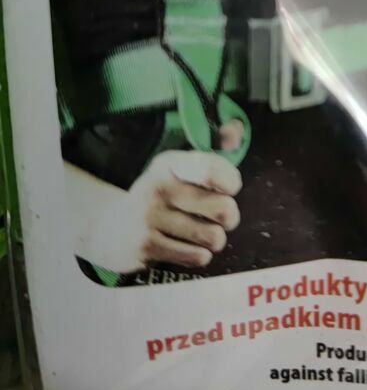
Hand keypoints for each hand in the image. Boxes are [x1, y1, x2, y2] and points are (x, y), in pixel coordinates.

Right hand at [85, 148, 241, 273]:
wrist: (108, 228)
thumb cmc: (159, 198)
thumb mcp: (175, 171)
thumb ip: (209, 159)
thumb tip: (234, 133)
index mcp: (170, 164)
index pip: (211, 170)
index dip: (230, 183)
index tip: (227, 189)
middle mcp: (159, 187)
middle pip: (223, 208)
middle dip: (230, 218)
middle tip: (222, 219)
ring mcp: (150, 217)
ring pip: (213, 237)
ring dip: (216, 240)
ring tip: (205, 235)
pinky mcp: (146, 246)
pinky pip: (196, 256)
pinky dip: (200, 256)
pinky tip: (189, 248)